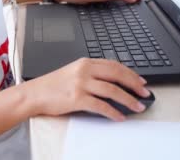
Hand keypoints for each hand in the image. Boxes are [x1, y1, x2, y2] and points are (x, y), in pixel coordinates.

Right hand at [23, 58, 150, 120]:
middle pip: (116, 75)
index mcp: (85, 62)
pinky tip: (120, 116)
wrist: (34, 94)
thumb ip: (91, 73)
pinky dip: (113, 112)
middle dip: (134, 85)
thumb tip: (113, 83)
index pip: (114, 65)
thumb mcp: (73, 72)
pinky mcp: (77, 98)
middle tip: (145, 93)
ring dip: (128, 100)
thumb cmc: (52, 85)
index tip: (141, 81)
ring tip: (138, 107)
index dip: (130, 73)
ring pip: (112, 90)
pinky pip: (101, 106)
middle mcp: (84, 70)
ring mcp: (80, 84)